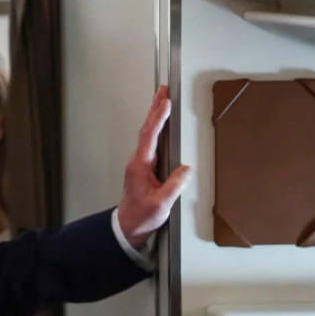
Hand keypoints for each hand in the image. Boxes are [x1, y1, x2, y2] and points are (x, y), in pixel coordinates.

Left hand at [117, 85, 191, 248]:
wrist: (128, 226)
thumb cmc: (141, 216)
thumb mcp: (161, 204)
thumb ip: (174, 186)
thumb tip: (186, 169)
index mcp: (140, 166)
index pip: (149, 136)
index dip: (158, 118)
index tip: (165, 103)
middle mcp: (137, 161)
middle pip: (146, 129)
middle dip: (155, 108)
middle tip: (162, 89)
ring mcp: (139, 163)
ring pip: (147, 134)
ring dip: (155, 116)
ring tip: (162, 99)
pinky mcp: (143, 167)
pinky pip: (149, 142)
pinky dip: (155, 128)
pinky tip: (160, 124)